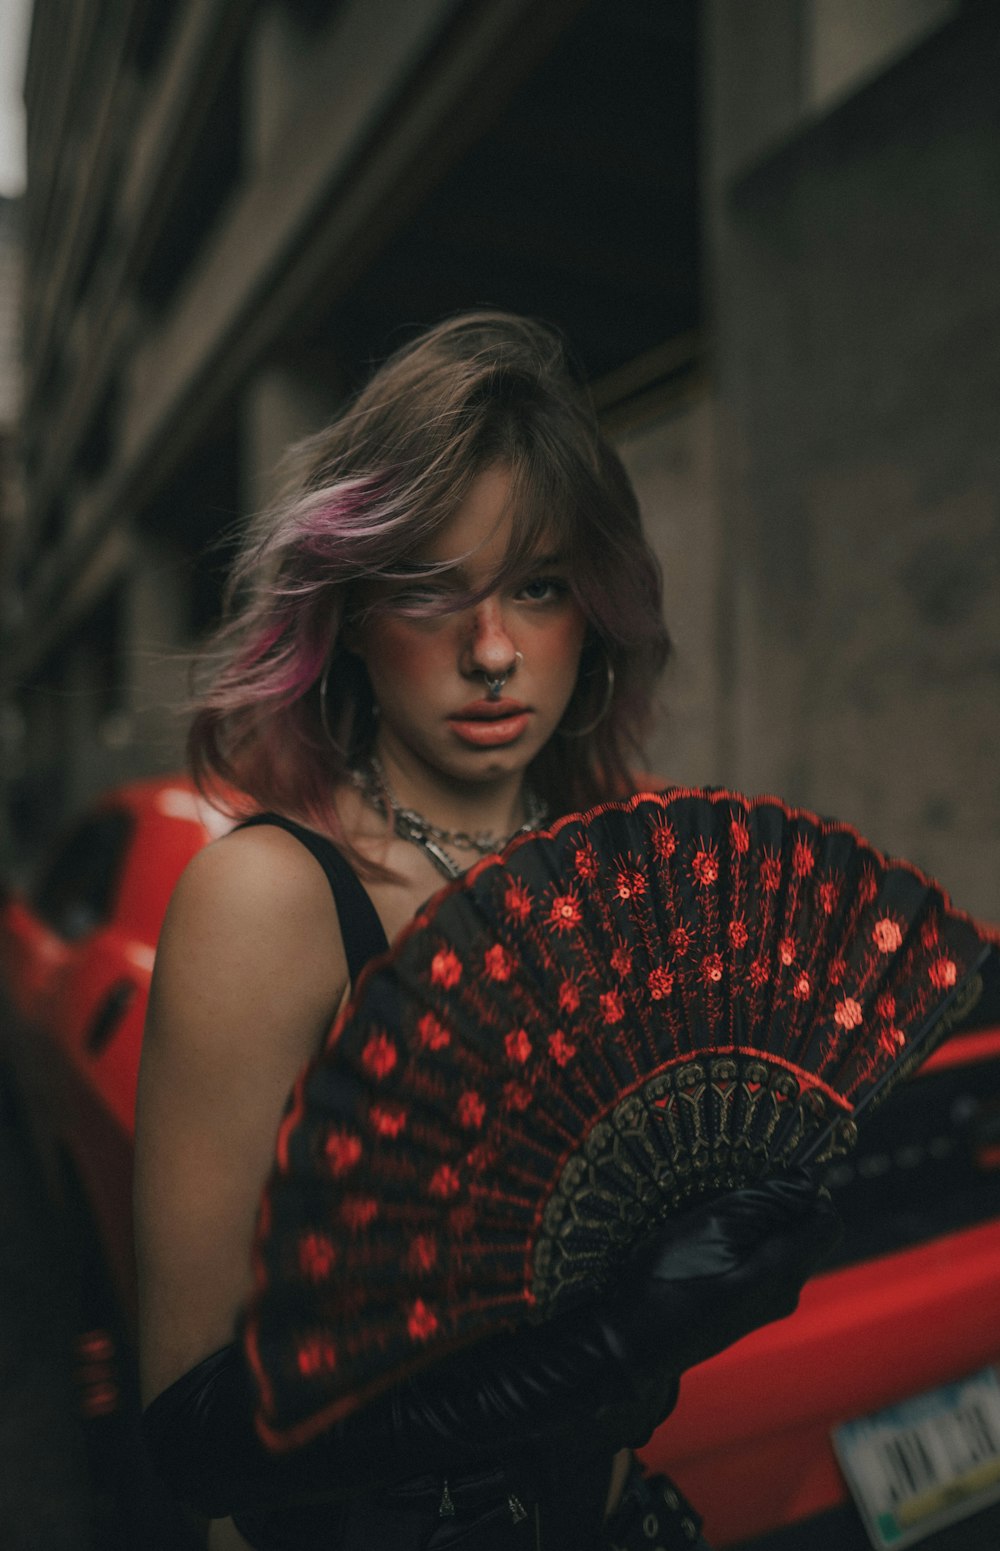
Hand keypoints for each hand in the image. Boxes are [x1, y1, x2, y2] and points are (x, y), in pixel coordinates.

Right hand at [611, 1170, 841, 1374]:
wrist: (635, 1340)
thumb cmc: (669, 1276)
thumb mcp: (715, 1222)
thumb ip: (768, 1200)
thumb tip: (809, 1180)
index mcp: (784, 1270)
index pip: (828, 1220)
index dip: (804, 1192)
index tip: (767, 1181)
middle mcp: (786, 1293)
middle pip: (804, 1233)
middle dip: (775, 1208)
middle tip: (728, 1202)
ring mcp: (767, 1306)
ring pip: (780, 1248)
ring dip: (754, 1226)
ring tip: (710, 1226)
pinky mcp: (746, 1311)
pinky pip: (761, 1266)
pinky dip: (742, 1248)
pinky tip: (705, 1249)